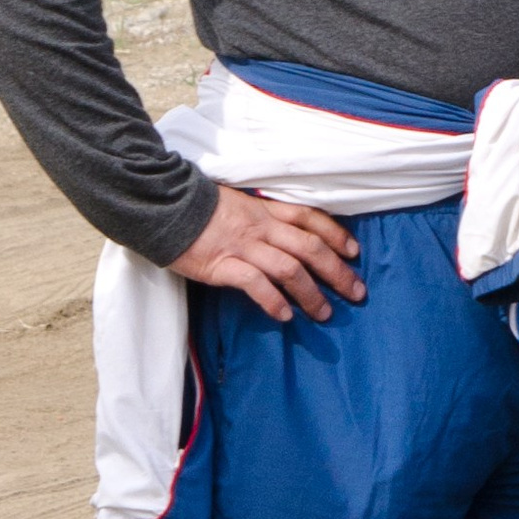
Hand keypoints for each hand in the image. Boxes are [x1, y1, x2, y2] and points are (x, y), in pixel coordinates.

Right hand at [169, 183, 365, 325]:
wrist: (162, 203)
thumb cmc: (197, 206)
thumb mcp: (237, 203)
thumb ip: (261, 217)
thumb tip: (281, 234)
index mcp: (265, 210)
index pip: (310, 218)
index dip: (336, 234)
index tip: (354, 252)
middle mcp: (261, 227)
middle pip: (310, 248)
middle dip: (337, 271)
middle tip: (356, 292)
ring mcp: (242, 246)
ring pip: (289, 268)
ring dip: (311, 293)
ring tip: (324, 313)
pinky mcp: (222, 264)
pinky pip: (255, 283)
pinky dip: (273, 301)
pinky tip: (285, 316)